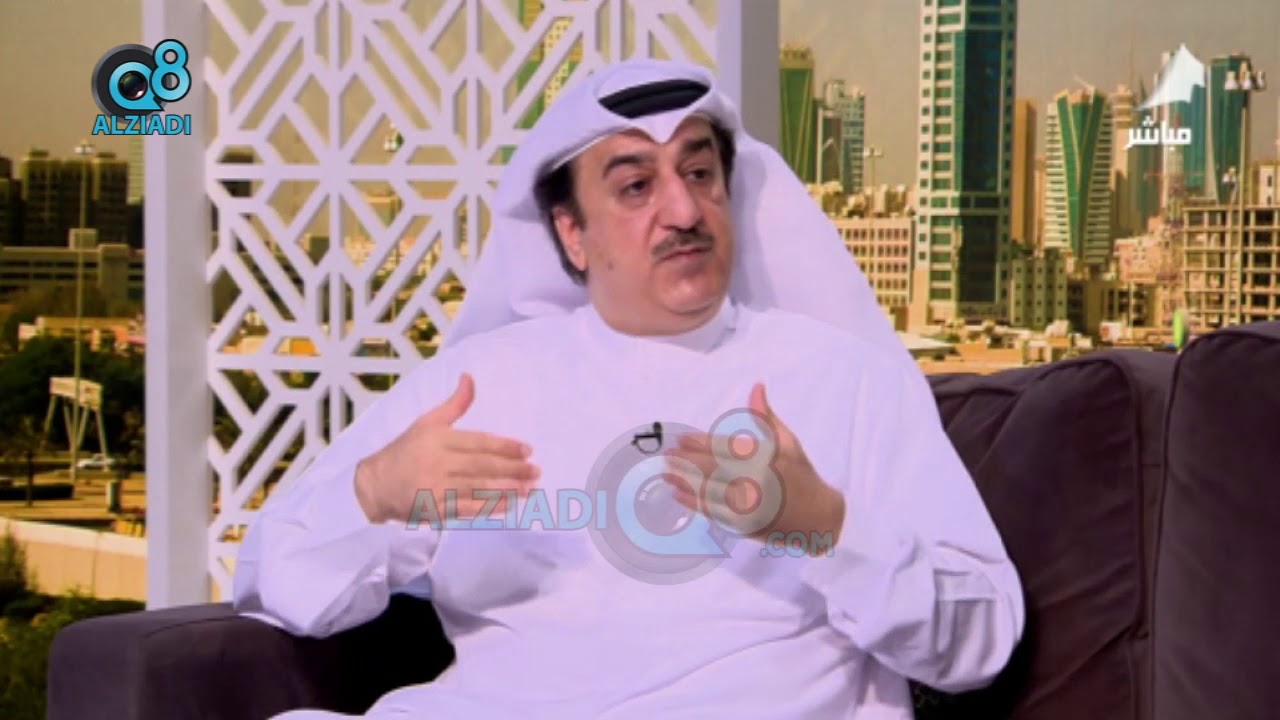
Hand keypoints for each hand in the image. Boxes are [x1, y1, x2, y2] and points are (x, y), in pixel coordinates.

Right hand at [355, 373, 539, 523]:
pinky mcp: (435, 510)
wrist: (374, 486)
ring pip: (478, 489)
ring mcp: (436, 489)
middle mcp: (437, 463)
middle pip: (482, 467)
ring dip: (507, 490)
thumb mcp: (427, 423)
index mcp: (437, 439)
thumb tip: (469, 376)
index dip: (505, 446)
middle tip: (536, 471)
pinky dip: (490, 508)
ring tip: (530, 488)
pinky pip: (468, 510)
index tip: (527, 449)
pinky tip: (510, 505)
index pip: (478, 442)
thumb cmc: (405, 452)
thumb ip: (455, 404)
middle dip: (512, 469)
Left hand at [662, 383, 844, 549]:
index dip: (699, 443)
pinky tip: (679, 494)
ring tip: (665, 473)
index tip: (681, 439)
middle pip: (711, 468)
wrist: (818, 517)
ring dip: (684, 481)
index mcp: (765, 457)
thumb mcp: (788, 442)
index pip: (724, 448)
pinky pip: (713, 511)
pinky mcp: (744, 523)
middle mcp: (755, 480)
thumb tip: (756, 386)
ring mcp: (749, 504)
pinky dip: (693, 502)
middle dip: (685, 461)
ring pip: (708, 490)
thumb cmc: (801, 475)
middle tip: (666, 454)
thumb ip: (765, 416)